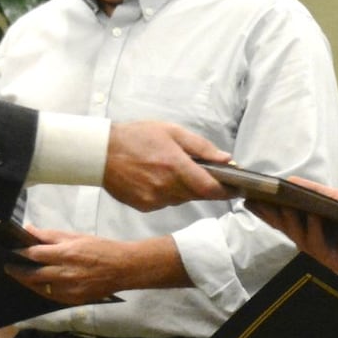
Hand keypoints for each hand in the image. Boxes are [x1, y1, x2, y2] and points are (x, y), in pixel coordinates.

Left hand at [9, 229, 186, 304]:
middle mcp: (65, 273)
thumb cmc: (101, 248)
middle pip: (33, 274)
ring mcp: (69, 289)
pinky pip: (51, 296)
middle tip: (8, 267)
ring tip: (20, 276)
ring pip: (40, 288)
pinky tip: (38, 285)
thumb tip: (30, 230)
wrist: (124, 268)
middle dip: (17, 271)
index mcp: (66, 253)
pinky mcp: (74, 300)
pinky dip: (42, 290)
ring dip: (27, 282)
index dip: (20, 253)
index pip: (35, 254)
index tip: (11, 251)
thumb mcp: (76, 236)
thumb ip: (51, 235)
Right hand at [102, 121, 227, 210]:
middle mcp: (166, 186)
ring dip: (185, 188)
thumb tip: (226, 159)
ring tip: (170, 169)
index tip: (236, 187)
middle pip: (198, 195)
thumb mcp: (172, 132)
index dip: (226, 190)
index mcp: (175, 166)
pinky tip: (156, 177)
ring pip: (182, 199)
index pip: (210, 188)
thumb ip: (201, 147)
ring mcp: (155, 199)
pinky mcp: (145, 206)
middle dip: (205, 186)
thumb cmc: (137, 137)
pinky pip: (166, 202)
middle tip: (201, 171)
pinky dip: (168, 193)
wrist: (101, 152)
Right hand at [246, 179, 337, 276]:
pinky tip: (312, 216)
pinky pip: (317, 244)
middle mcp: (313, 241)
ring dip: (290, 221)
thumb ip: (316, 192)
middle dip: (272, 215)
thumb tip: (291, 180)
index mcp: (312, 228)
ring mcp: (321, 253)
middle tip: (258, 201)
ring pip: (298, 237)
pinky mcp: (332, 261)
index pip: (285, 219)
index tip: (252, 198)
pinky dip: (313, 229)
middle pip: (287, 228)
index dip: (268, 210)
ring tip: (283, 205)